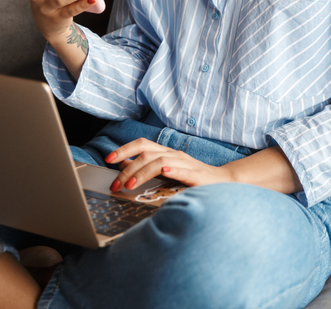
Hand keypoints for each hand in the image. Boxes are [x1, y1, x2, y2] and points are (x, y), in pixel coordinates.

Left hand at [104, 138, 235, 192]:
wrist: (222, 182)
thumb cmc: (192, 179)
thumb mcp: (166, 172)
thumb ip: (147, 168)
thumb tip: (123, 166)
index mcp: (166, 152)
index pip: (142, 144)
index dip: (124, 149)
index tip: (108, 159)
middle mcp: (174, 154)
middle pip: (146, 152)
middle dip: (127, 167)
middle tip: (114, 183)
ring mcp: (185, 163)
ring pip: (159, 161)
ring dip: (141, 172)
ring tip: (129, 184)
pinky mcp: (196, 174)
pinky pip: (182, 169)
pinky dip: (172, 168)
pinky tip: (164, 170)